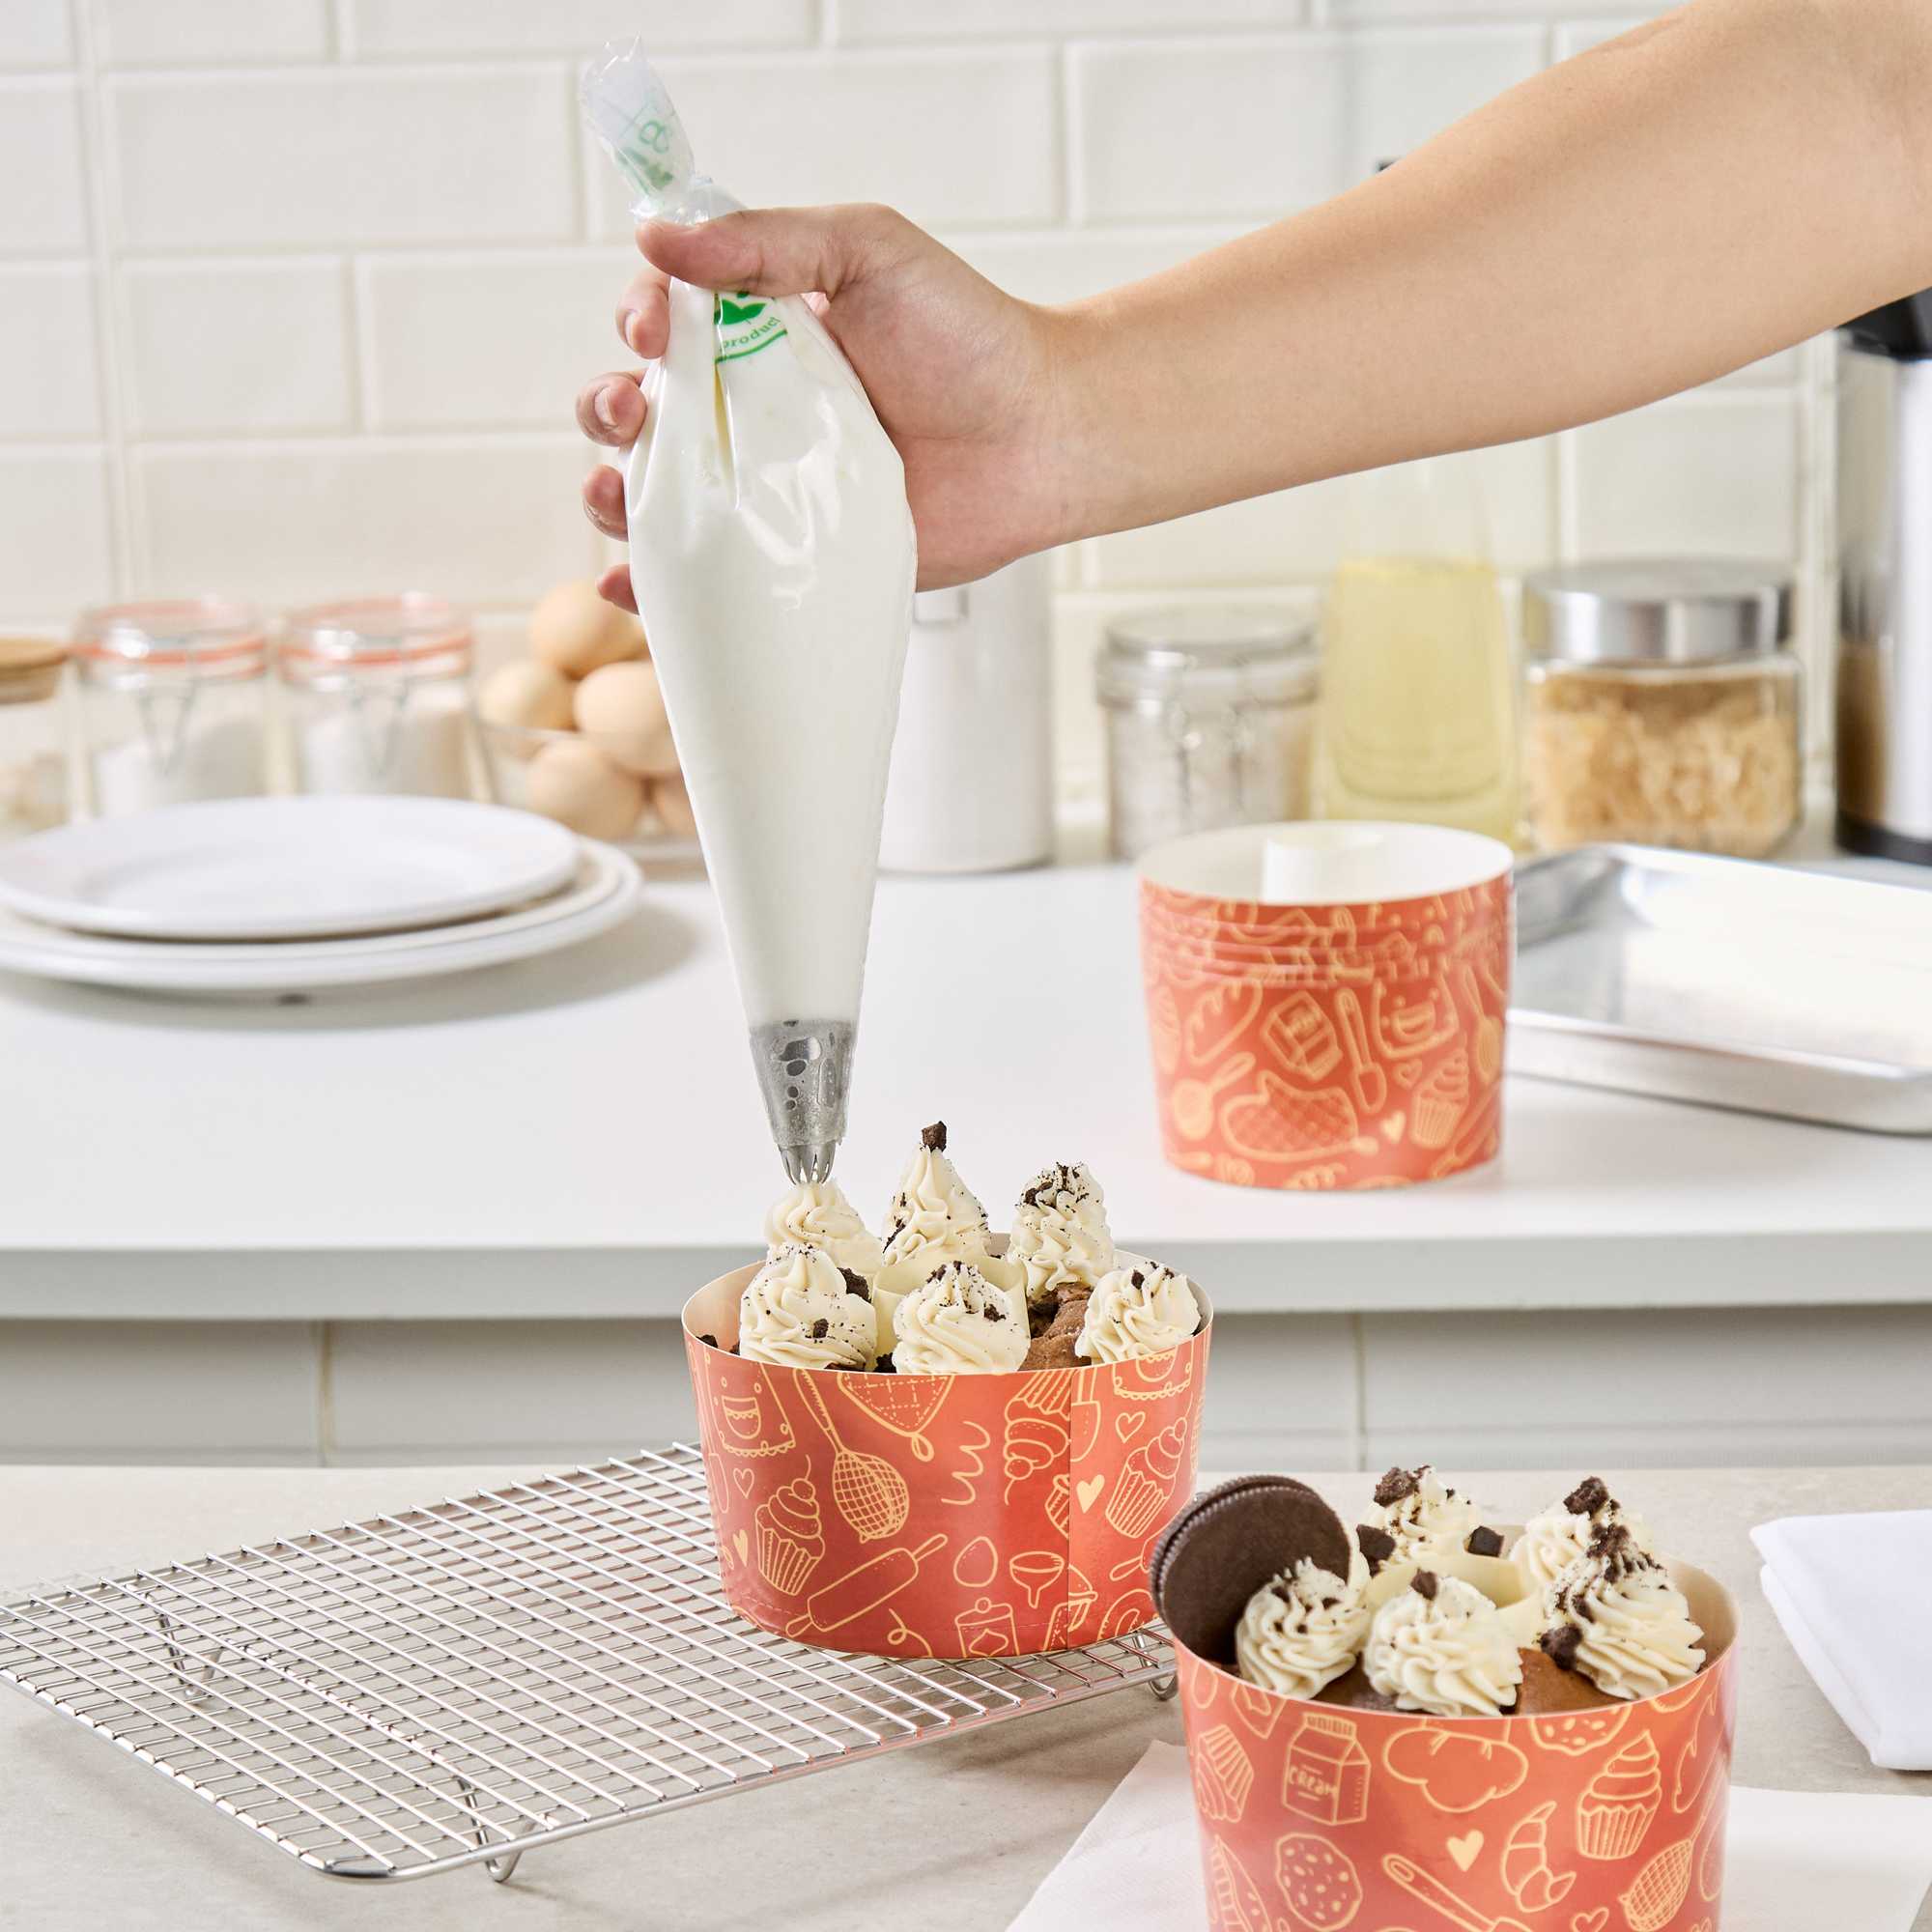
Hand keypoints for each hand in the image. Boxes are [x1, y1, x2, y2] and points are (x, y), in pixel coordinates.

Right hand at [577, 204, 1068, 605]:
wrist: (1040, 440)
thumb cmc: (968, 338)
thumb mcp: (868, 254)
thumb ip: (769, 241)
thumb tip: (657, 233)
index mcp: (756, 331)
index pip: (662, 320)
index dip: (640, 322)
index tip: (655, 332)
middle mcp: (751, 410)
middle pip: (638, 408)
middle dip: (606, 407)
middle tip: (627, 412)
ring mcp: (766, 491)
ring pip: (656, 496)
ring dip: (612, 494)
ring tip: (618, 495)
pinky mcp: (791, 559)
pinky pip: (706, 579)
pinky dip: (652, 590)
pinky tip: (627, 587)